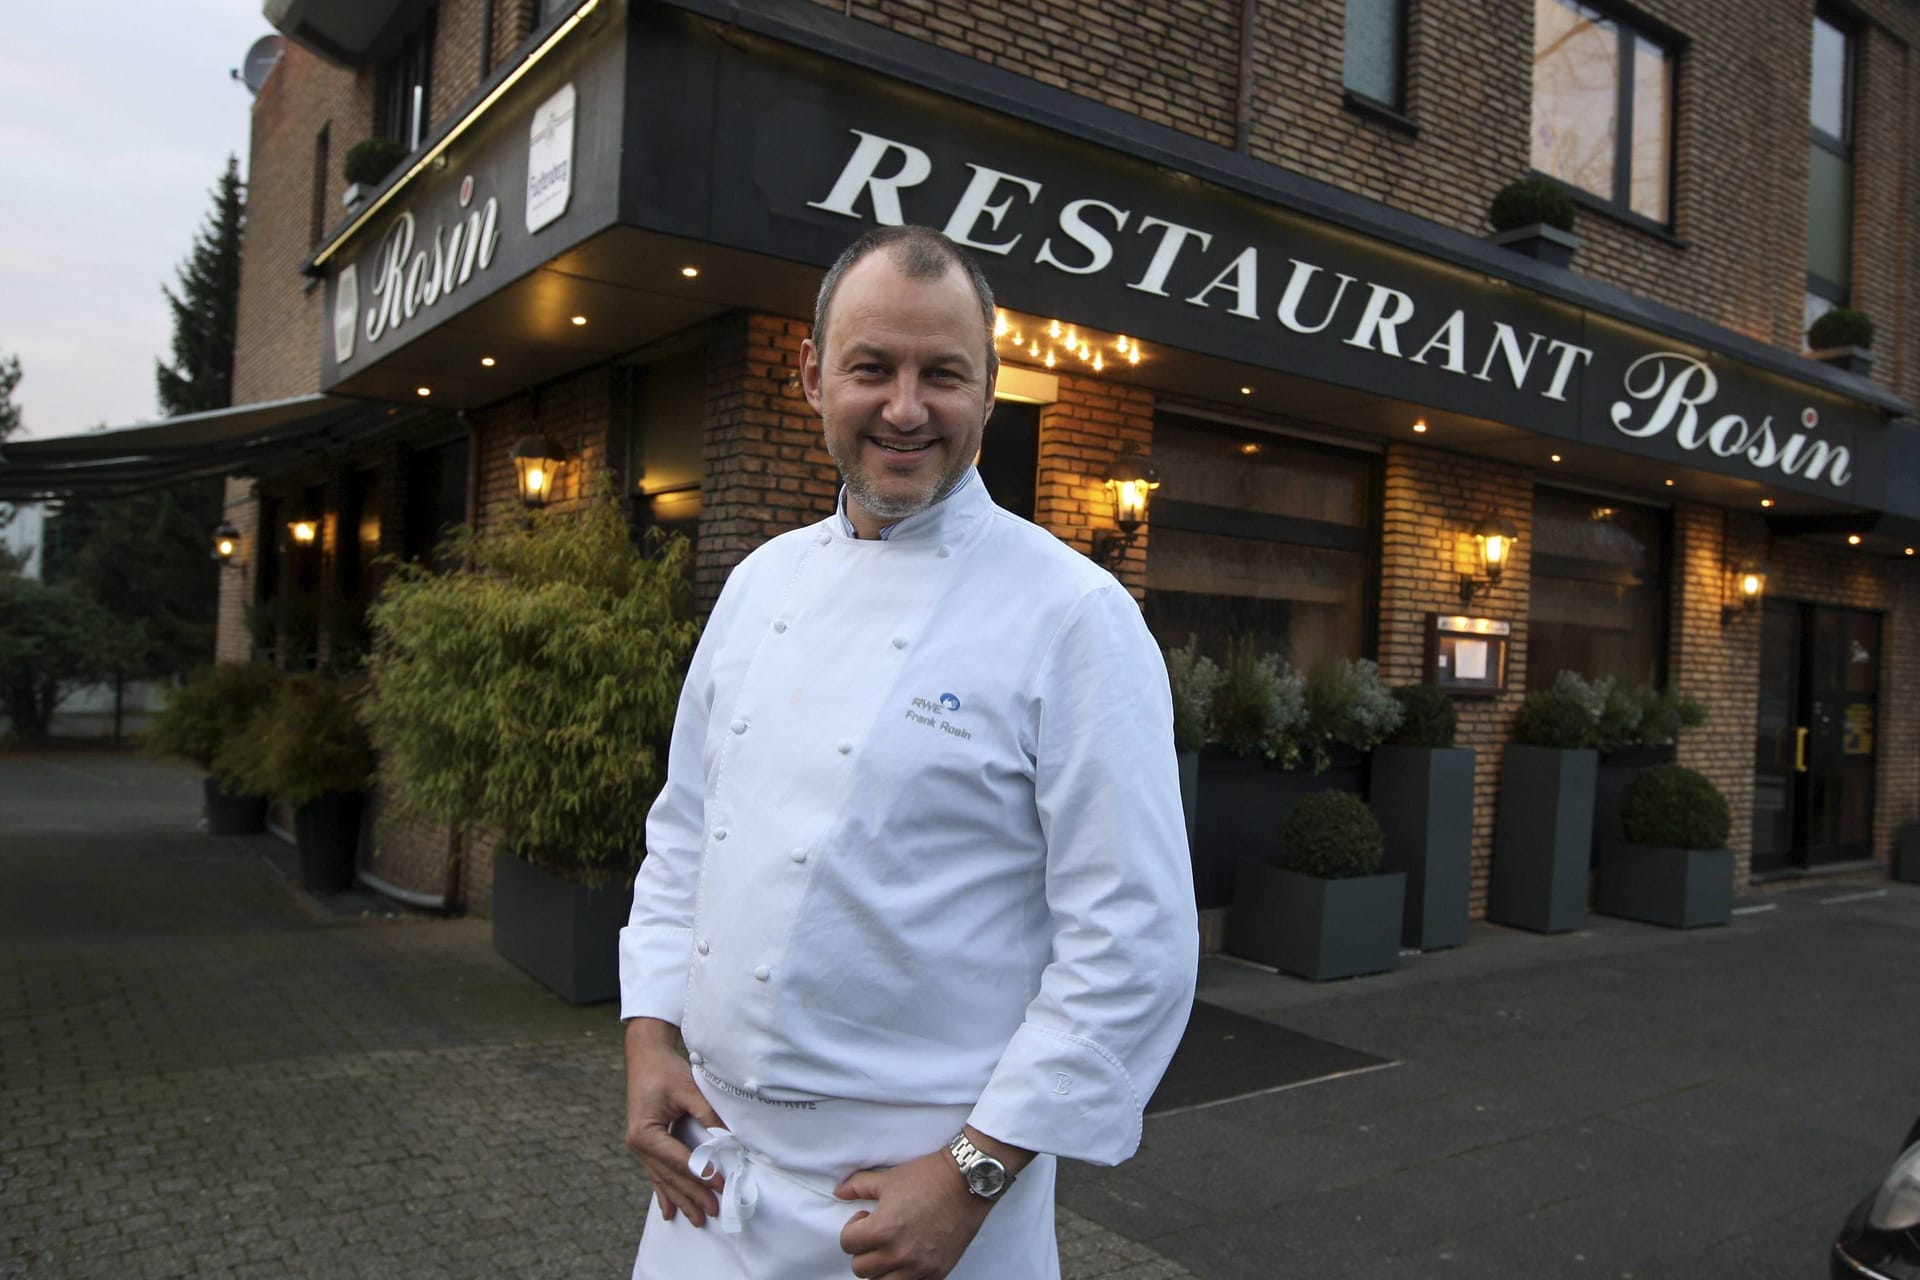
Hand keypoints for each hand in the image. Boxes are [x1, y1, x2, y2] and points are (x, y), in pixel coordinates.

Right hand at [623, 1018, 726, 1226]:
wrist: (646, 1056)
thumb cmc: (666, 1070)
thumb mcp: (688, 1090)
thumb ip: (707, 1115)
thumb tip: (728, 1139)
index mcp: (645, 1133)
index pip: (679, 1160)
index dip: (701, 1174)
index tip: (721, 1186)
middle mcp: (638, 1144)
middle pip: (670, 1176)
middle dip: (693, 1195)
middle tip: (714, 1211)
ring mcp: (639, 1146)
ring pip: (663, 1179)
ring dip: (681, 1199)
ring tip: (696, 1219)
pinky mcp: (645, 1144)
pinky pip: (656, 1173)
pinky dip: (664, 1192)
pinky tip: (668, 1211)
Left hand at [833, 1147, 991, 1279]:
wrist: (966, 1183)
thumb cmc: (927, 1178)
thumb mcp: (888, 1178)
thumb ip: (858, 1186)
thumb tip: (839, 1192)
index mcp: (882, 1230)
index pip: (847, 1244)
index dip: (852, 1228)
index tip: (866, 1218)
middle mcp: (898, 1254)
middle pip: (861, 1269)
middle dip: (863, 1250)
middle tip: (876, 1235)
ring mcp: (919, 1267)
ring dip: (881, 1268)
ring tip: (891, 1249)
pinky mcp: (937, 1272)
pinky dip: (905, 1274)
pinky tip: (910, 1256)